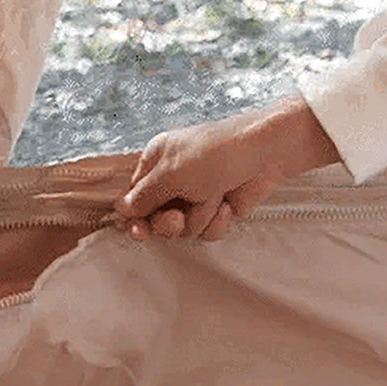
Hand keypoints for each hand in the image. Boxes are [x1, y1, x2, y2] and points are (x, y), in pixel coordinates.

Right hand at [115, 97, 340, 241]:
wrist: (267, 154)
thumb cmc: (216, 154)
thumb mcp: (171, 174)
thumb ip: (143, 196)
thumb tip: (120, 209)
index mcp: (156, 161)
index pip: (134, 197)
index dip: (135, 217)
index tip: (138, 231)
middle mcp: (173, 179)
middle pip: (156, 218)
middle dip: (170, 222)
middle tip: (179, 217)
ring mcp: (196, 196)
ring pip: (183, 228)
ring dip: (199, 216)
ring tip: (214, 196)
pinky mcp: (217, 209)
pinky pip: (206, 231)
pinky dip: (217, 220)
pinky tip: (228, 204)